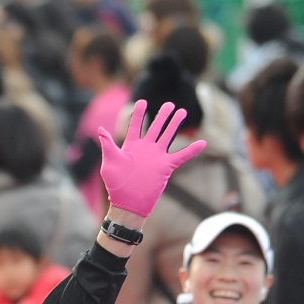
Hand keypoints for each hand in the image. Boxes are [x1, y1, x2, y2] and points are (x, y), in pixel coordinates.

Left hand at [97, 100, 206, 218]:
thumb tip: (100, 129)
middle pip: (156, 127)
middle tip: (169, 103)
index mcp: (131, 146)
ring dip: (175, 124)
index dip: (139, 113)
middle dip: (162, 115)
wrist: (127, 202)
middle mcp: (145, 149)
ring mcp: (157, 156)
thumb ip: (108, 145)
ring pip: (168, 136)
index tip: (142, 101)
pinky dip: (192, 150)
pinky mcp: (166, 166)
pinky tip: (202, 142)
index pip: (136, 125)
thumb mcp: (110, 162)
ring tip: (182, 111)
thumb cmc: (116, 184)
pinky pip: (182, 156)